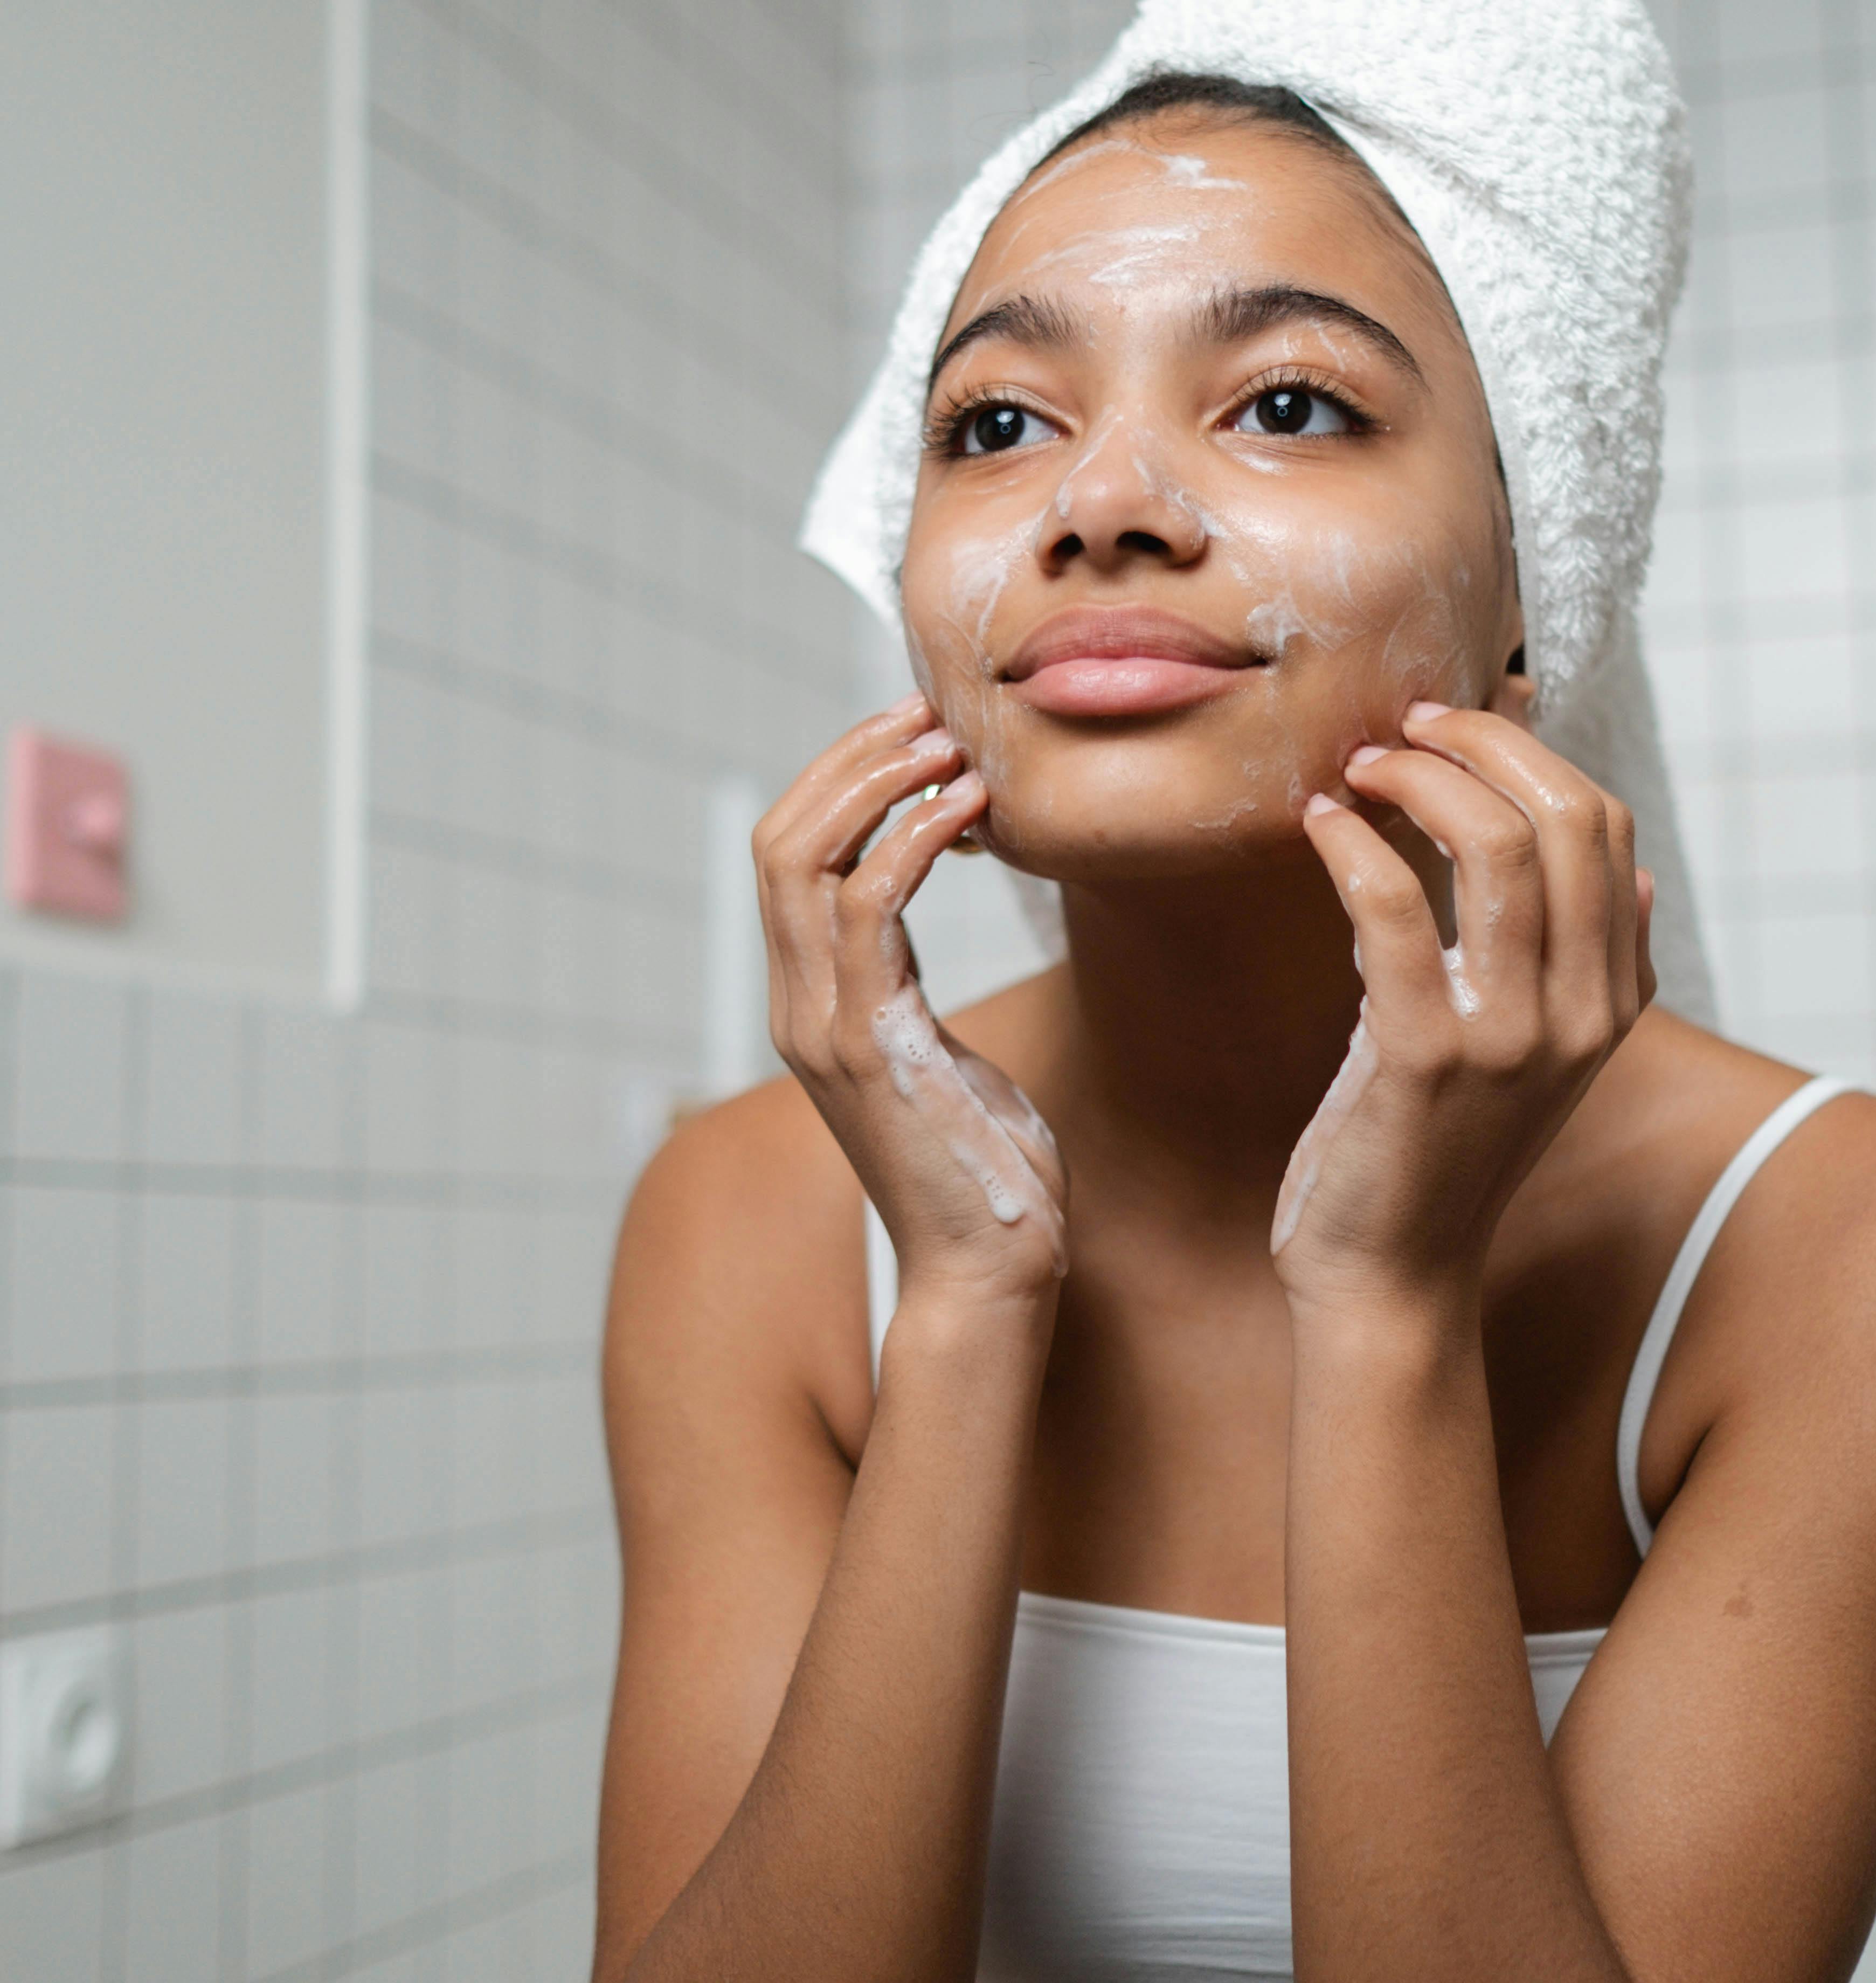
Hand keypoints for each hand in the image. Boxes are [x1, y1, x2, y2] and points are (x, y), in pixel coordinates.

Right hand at [754, 695, 1066, 1305]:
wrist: (989, 1270)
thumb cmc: (984, 1166)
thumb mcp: (941, 1053)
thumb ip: (908, 986)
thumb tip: (922, 925)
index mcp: (809, 1005)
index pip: (785, 857)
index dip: (837, 779)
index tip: (912, 730)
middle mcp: (799, 1009)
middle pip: (779, 841)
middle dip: (850, 761)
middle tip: (928, 713)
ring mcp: (826, 1028)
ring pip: (807, 862)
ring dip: (882, 786)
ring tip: (950, 745)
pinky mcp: (872, 1045)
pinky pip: (871, 909)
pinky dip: (916, 840)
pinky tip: (971, 811)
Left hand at [1271, 706, 1653, 1315]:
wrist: (1393, 1278)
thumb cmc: (1440, 1148)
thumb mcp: (1535, 1050)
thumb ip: (1581, 960)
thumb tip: (1628, 864)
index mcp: (1613, 1000)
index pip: (1605, 826)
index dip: (1530, 752)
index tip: (1453, 725)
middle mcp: (1581, 1014)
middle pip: (1565, 817)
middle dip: (1479, 744)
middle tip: (1403, 727)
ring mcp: (1511, 1038)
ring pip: (1496, 846)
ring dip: (1419, 779)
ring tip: (1361, 767)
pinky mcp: (1425, 1058)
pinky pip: (1396, 910)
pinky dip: (1355, 846)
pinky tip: (1322, 825)